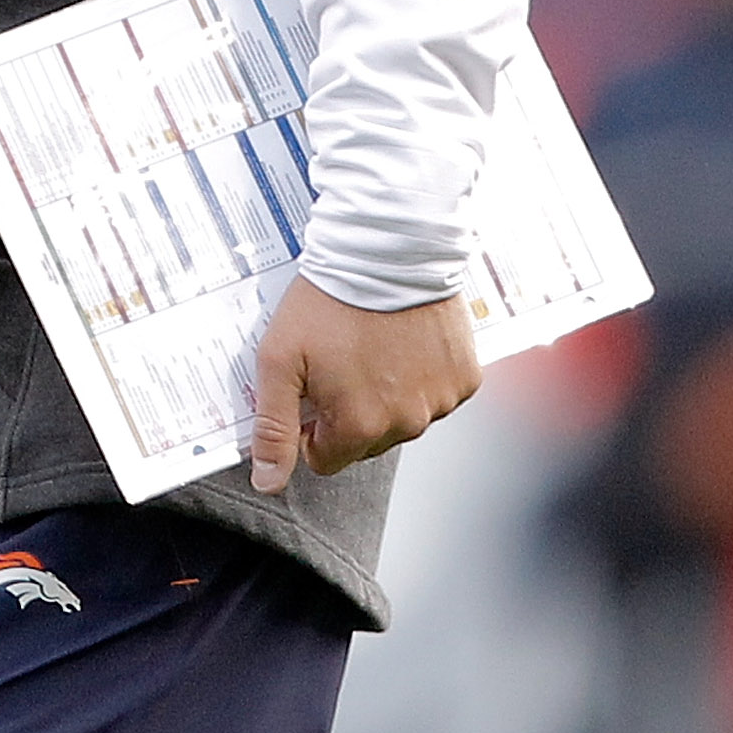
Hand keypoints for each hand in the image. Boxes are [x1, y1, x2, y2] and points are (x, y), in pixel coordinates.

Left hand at [248, 275, 478, 492]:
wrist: (388, 249)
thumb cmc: (329, 300)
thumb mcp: (280, 360)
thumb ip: (274, 427)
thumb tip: (268, 483)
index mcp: (360, 425)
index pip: (327, 459)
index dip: (310, 428)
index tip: (310, 389)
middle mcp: (407, 422)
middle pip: (366, 441)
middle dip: (348, 411)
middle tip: (340, 361)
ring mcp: (441, 400)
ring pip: (404, 418)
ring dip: (387, 395)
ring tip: (372, 347)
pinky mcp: (465, 376)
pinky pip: (437, 394)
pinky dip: (421, 376)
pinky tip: (404, 343)